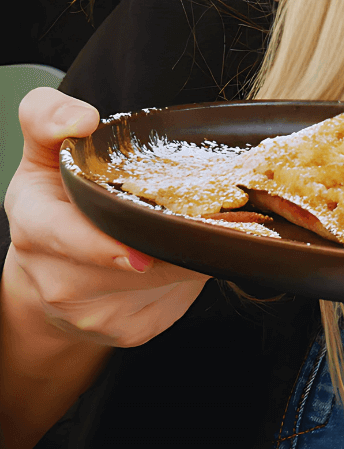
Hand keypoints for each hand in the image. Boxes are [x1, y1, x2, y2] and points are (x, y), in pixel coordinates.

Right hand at [3, 87, 208, 348]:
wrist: (51, 274)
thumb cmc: (55, 203)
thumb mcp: (42, 154)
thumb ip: (49, 119)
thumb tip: (82, 119)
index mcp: (36, 228)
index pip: (63, 239)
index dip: (101, 247)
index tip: (139, 253)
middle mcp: (58, 280)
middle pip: (129, 265)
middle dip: (167, 240)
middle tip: (202, 214)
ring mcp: (93, 314)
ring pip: (163, 282)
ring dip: (185, 254)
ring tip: (189, 225)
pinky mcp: (130, 330)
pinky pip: (178, 299)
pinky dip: (190, 275)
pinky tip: (180, 256)